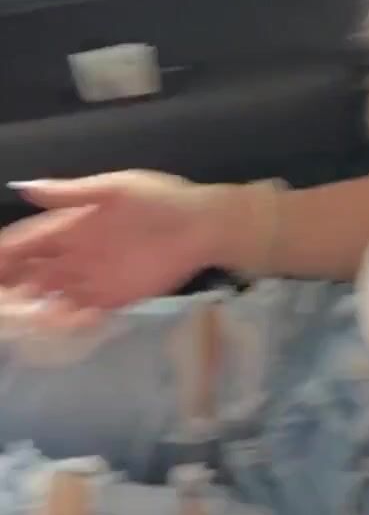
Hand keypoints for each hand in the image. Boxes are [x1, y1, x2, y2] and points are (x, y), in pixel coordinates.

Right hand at [0, 171, 240, 311]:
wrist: (201, 226)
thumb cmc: (160, 200)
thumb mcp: (115, 188)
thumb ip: (71, 193)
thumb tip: (24, 188)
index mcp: (74, 222)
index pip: (29, 239)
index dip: (7, 250)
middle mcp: (77, 252)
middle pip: (32, 270)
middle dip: (11, 282)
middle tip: (0, 295)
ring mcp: (92, 278)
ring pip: (49, 295)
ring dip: (30, 305)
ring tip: (14, 317)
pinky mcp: (112, 299)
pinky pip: (77, 314)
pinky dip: (61, 321)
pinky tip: (47, 326)